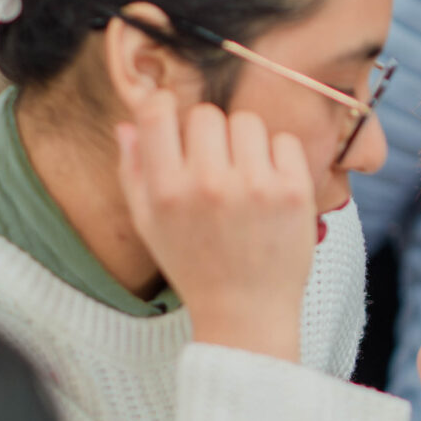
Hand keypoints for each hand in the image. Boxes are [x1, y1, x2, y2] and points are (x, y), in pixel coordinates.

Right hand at [116, 89, 315, 362]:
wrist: (246, 313)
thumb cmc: (194, 265)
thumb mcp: (149, 225)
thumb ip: (133, 171)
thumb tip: (127, 122)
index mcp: (167, 191)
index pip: (159, 112)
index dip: (165, 108)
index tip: (175, 124)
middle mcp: (209, 185)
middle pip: (207, 114)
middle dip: (209, 133)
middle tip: (214, 164)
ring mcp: (255, 187)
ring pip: (247, 122)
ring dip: (244, 143)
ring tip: (243, 176)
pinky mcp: (294, 193)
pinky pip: (285, 141)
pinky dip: (278, 157)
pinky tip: (269, 186)